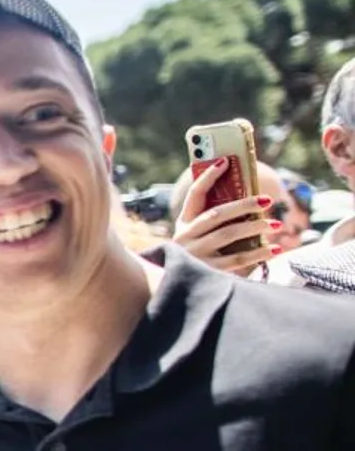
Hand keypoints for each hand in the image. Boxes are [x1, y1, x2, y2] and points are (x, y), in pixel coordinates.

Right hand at [174, 159, 277, 275]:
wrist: (175, 288)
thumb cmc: (197, 258)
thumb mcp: (196, 239)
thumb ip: (213, 223)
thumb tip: (249, 201)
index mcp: (183, 224)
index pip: (195, 195)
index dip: (208, 177)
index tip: (225, 162)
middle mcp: (186, 237)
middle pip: (217, 215)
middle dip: (243, 205)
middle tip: (267, 200)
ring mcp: (196, 254)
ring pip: (228, 235)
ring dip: (254, 227)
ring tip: (275, 224)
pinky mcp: (208, 271)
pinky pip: (238, 259)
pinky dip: (259, 253)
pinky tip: (276, 249)